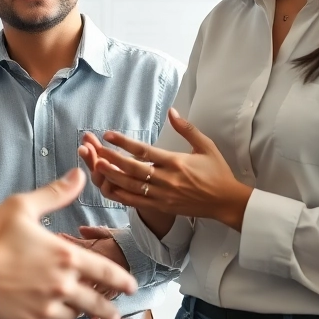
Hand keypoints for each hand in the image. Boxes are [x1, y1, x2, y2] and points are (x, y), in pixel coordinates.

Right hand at [0, 169, 136, 318]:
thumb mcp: (22, 207)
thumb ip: (55, 194)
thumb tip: (78, 175)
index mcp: (65, 257)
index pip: (105, 271)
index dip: (122, 280)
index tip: (132, 286)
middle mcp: (62, 285)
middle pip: (96, 302)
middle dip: (109, 308)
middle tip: (115, 312)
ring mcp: (47, 307)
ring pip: (74, 315)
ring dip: (81, 313)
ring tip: (85, 314)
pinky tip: (53, 316)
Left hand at [83, 108, 251, 230]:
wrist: (226, 202)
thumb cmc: (217, 172)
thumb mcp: (206, 146)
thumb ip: (187, 128)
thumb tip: (171, 111)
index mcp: (175, 162)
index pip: (144, 151)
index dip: (124, 142)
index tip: (108, 134)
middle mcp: (167, 179)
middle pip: (132, 168)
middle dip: (110, 157)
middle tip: (93, 149)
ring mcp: (163, 195)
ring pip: (131, 186)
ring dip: (111, 175)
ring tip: (95, 165)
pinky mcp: (162, 207)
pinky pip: (137, 202)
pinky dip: (121, 195)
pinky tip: (109, 187)